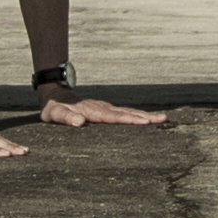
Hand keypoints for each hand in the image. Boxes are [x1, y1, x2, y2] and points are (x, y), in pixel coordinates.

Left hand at [35, 91, 170, 128]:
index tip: (144, 122)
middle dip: (145, 117)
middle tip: (163, 119)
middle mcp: (102, 108)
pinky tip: (146, 119)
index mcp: (92, 111)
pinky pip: (124, 113)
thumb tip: (79, 122)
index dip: (129, 119)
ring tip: (162, 118)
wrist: (55, 95)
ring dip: (145, 115)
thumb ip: (66, 117)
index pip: (114, 117)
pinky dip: (137, 115)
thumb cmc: (54, 108)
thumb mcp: (55, 114)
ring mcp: (105, 108)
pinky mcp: (106, 110)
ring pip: (128, 112)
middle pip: (126, 113)